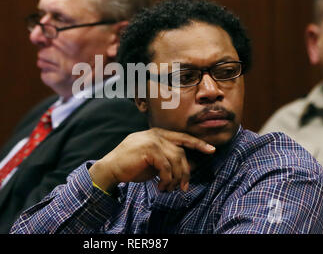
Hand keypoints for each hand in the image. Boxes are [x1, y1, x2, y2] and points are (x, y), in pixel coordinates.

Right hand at [89, 128, 215, 192]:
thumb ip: (167, 159)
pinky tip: (161, 187)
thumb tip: (187, 168)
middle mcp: (156, 134)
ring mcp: (152, 140)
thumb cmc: (131, 165)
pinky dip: (167, 180)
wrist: (111, 168)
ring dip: (175, 179)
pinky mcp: (149, 149)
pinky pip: (166, 167)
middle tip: (184, 187)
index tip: (212, 150)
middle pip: (182, 151)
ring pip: (176, 160)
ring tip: (168, 189)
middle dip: (186, 171)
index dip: (198, 143)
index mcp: (158, 133)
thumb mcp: (153, 161)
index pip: (182, 137)